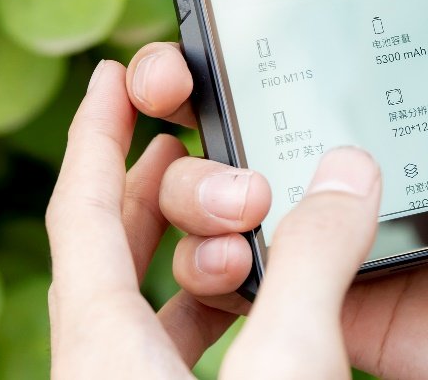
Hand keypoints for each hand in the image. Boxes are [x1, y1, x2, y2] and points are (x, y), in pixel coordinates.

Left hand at [46, 60, 382, 378]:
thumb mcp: (284, 361)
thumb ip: (312, 263)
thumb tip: (347, 172)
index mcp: (104, 341)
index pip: (80, 209)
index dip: (94, 132)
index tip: (111, 76)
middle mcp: (102, 365)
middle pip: (106, 246)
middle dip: (150, 180)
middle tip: (183, 137)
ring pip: (139, 299)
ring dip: (187, 245)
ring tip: (240, 216)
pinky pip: (170, 341)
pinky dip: (208, 304)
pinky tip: (256, 301)